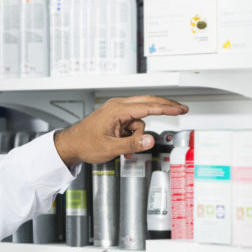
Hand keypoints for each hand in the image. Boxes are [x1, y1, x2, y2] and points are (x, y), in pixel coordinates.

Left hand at [54, 95, 188, 166]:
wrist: (70, 145)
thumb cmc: (84, 143)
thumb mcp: (110, 148)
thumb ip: (133, 143)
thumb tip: (150, 139)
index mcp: (117, 109)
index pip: (148, 106)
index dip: (167, 108)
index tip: (180, 109)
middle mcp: (118, 107)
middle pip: (148, 103)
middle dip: (164, 108)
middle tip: (181, 110)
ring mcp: (117, 112)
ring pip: (140, 119)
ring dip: (138, 134)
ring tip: (125, 147)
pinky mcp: (116, 118)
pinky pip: (133, 124)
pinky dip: (133, 135)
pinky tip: (123, 144)